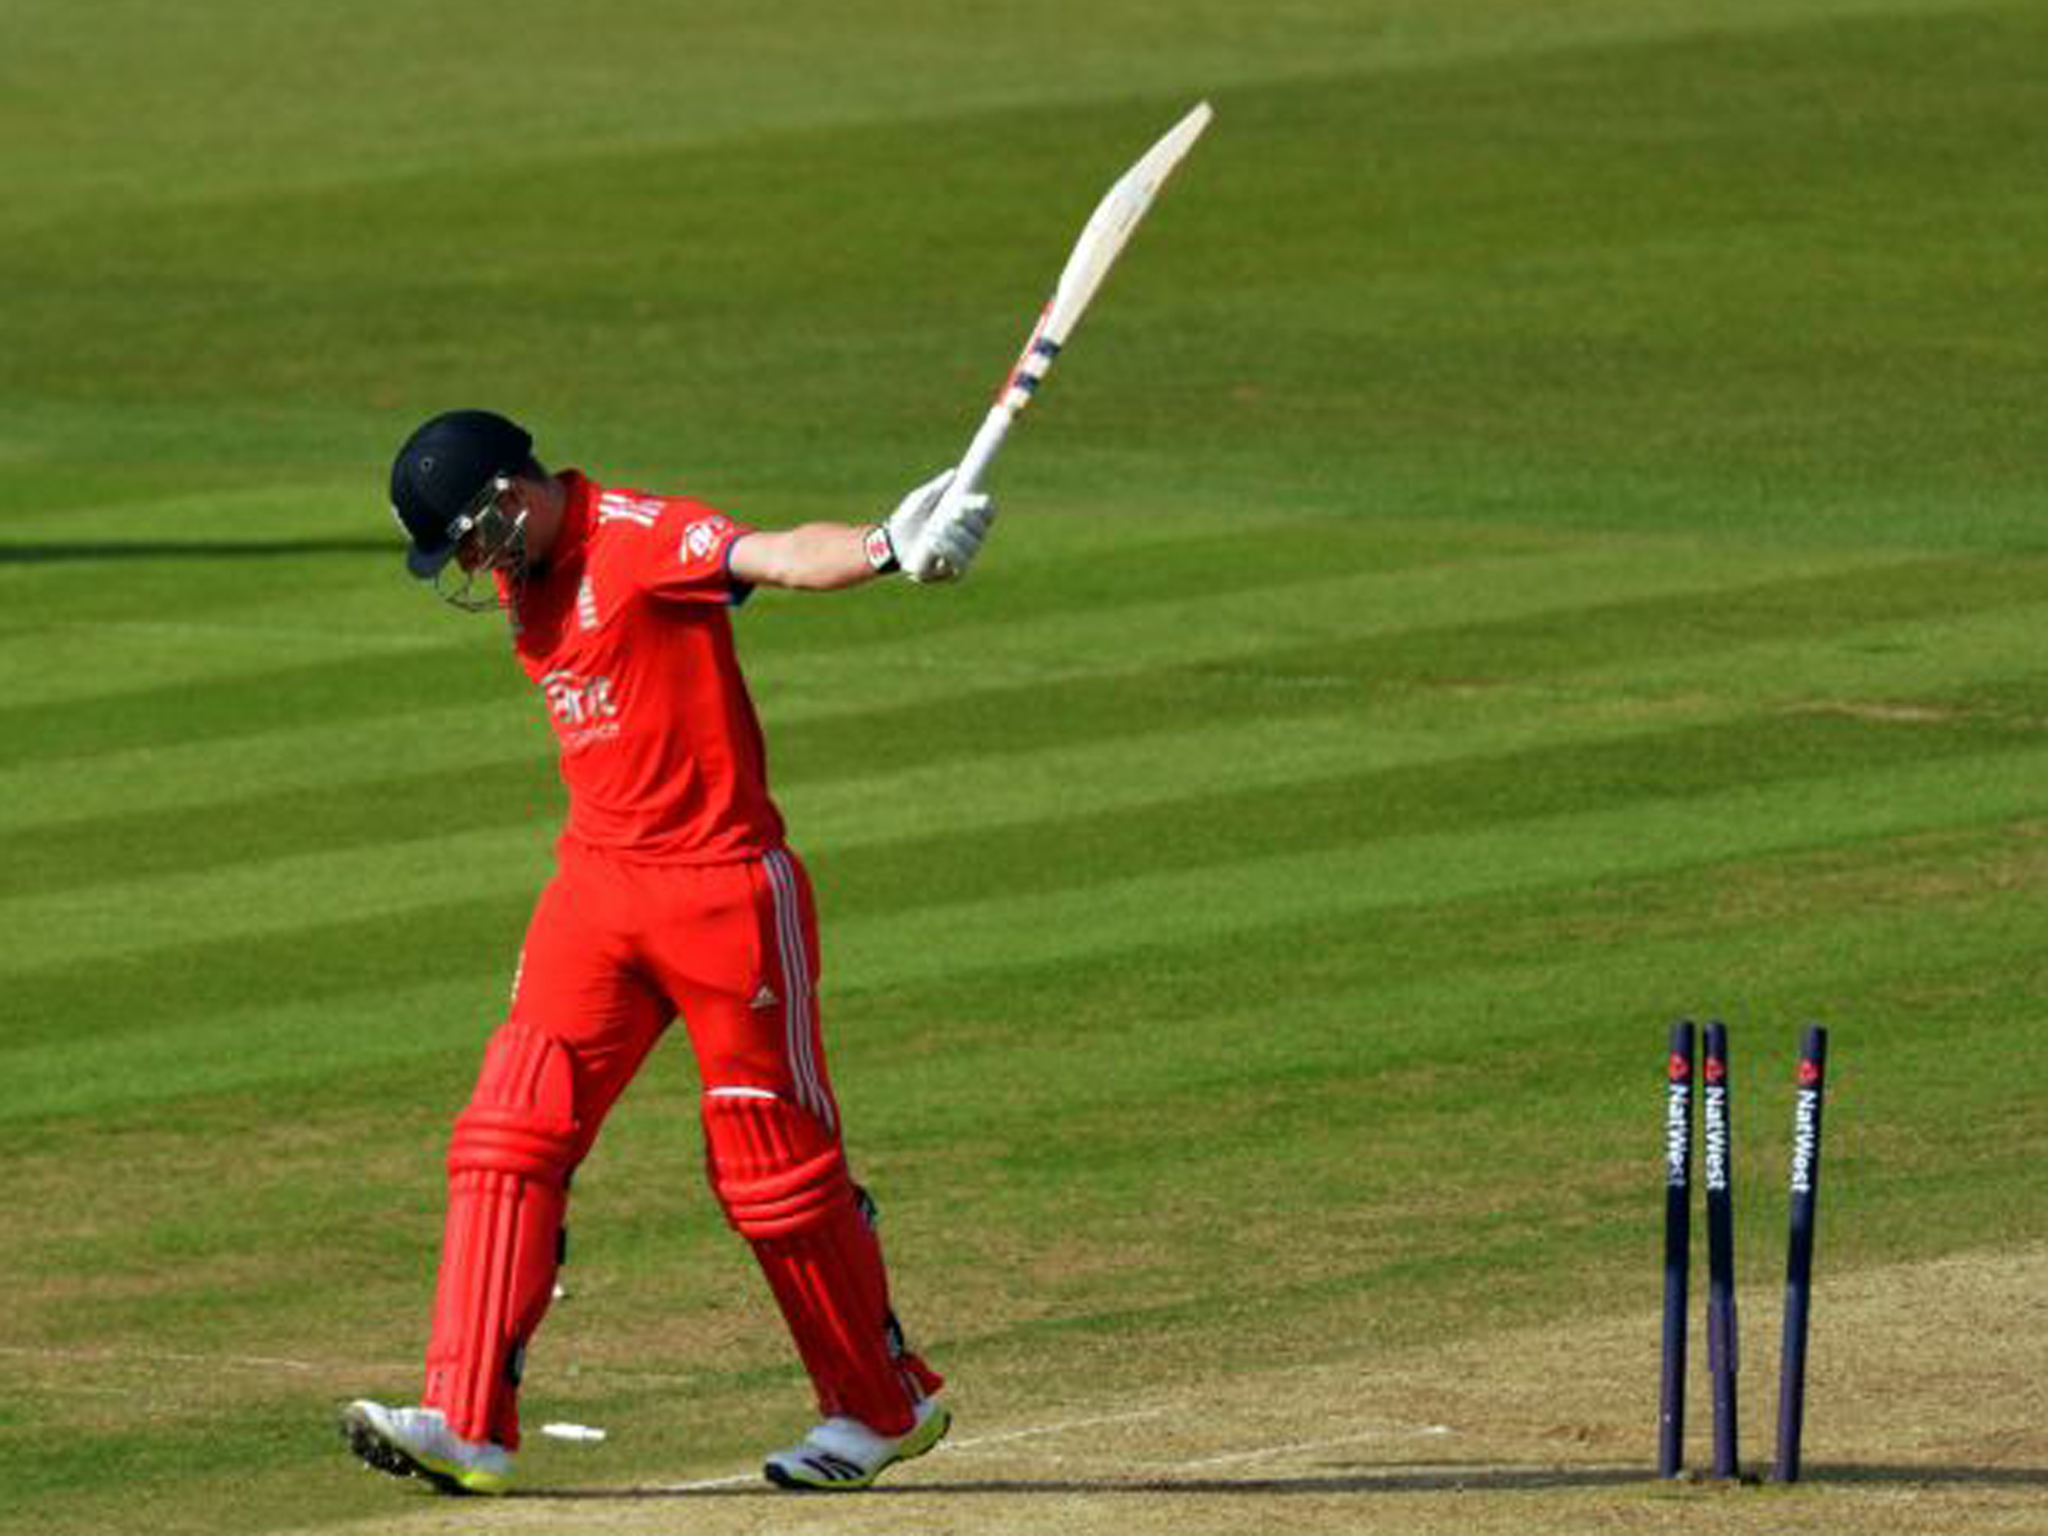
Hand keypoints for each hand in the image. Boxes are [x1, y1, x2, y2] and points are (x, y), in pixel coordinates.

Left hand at [881, 469, 995, 583]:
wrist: (889, 543)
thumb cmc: (907, 520)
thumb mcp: (920, 500)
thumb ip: (936, 488)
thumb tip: (954, 473)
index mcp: (967, 519)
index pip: (987, 514)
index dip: (986, 507)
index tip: (978, 500)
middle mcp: (970, 539)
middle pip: (982, 531)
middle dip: (969, 521)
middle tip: (953, 512)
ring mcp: (963, 557)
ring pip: (972, 548)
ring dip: (956, 537)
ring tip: (934, 528)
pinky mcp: (953, 574)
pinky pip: (961, 565)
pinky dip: (949, 552)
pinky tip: (934, 542)